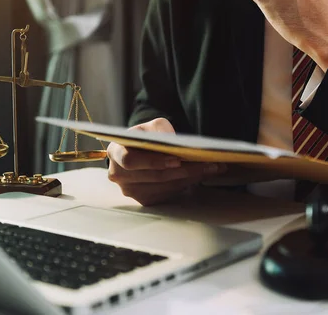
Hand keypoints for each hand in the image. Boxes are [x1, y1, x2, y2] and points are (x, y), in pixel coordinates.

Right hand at [107, 118, 225, 204]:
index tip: (177, 160)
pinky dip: (187, 184)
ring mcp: (131, 190)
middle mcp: (119, 174)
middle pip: (155, 176)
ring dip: (191, 178)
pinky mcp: (144, 200)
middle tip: (209, 163)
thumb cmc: (145, 136)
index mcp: (115, 152)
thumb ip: (159, 129)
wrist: (140, 151)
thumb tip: (172, 142)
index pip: (131, 161)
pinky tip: (201, 175)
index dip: (153, 162)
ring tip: (212, 168)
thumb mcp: (151, 126)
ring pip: (165, 186)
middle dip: (185, 170)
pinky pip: (168, 193)